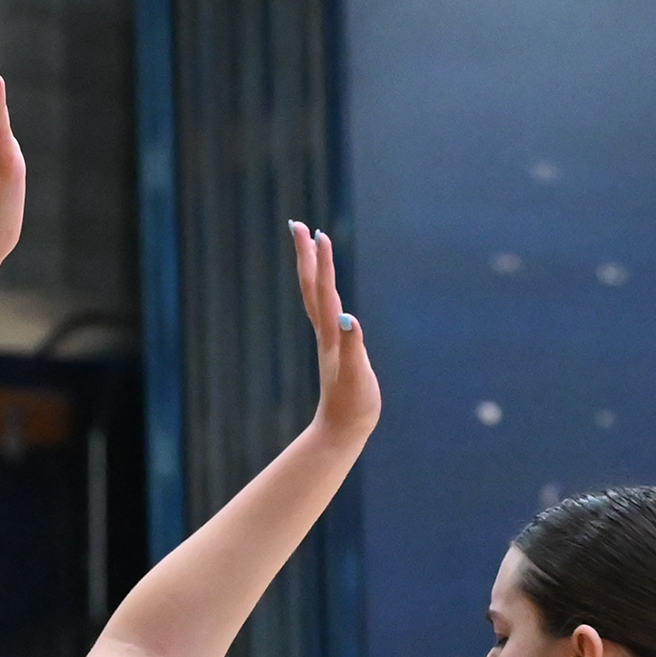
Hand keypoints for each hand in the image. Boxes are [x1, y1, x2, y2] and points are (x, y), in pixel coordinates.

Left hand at [290, 221, 378, 440]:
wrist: (341, 431)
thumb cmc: (353, 406)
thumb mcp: (357, 376)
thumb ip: (353, 346)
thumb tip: (348, 317)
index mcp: (332, 334)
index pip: (324, 291)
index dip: (322, 263)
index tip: (318, 233)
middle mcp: (326, 332)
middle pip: (313, 287)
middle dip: (307, 255)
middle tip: (298, 225)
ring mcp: (329, 339)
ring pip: (317, 296)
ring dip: (313, 269)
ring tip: (312, 245)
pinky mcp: (335, 348)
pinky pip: (326, 309)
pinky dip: (325, 289)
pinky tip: (328, 286)